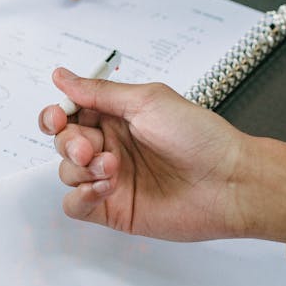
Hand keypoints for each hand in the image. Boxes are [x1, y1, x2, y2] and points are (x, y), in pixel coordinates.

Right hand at [39, 68, 285, 243]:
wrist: (229, 182)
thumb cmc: (200, 137)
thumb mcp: (148, 100)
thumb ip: (99, 92)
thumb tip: (62, 76)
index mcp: (117, 116)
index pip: (70, 112)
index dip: (56, 114)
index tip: (58, 117)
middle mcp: (111, 145)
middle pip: (63, 141)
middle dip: (69, 142)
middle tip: (91, 147)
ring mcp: (111, 179)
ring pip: (66, 172)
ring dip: (80, 168)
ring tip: (112, 167)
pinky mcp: (113, 209)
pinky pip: (74, 206)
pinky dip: (80, 197)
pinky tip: (104, 189)